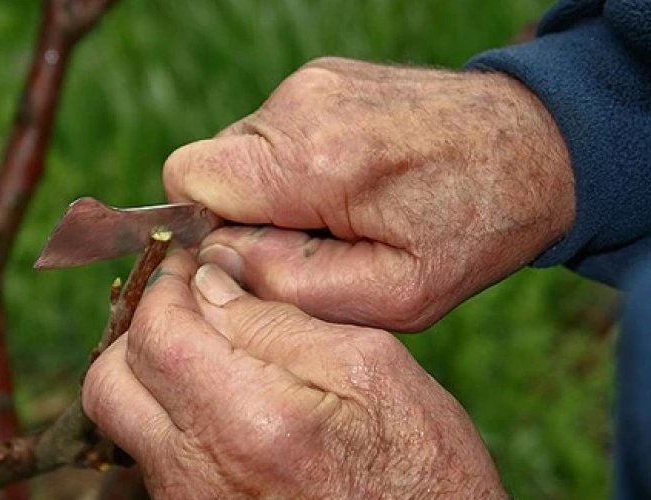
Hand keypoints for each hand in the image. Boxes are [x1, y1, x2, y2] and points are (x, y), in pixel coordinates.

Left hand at [82, 251, 504, 498]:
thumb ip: (278, 319)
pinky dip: (173, 415)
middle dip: (141, 330)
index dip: (165, 284)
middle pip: (110, 380)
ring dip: (153, 373)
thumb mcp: (370, 369)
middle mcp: (198, 469)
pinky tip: (225, 402)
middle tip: (189, 307)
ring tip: (211, 352)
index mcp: (247, 418)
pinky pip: (153, 454)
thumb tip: (209, 279)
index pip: (155, 330)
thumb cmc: (419, 469)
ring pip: (125, 420)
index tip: (190, 265)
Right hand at [163, 57, 573, 330]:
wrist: (536, 147)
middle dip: (245, 216)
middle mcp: (300, 105)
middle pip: (210, 168)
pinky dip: (295, 167)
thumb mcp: (393, 293)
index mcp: (313, 159)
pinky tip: (351, 182)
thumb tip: (217, 261)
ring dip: (273, 193)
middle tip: (316, 241)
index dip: (208, 229)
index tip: (261, 255)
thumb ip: (290, 287)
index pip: (188, 181)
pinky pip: (272, 134)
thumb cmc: (471, 229)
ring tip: (343, 211)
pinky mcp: (321, 77)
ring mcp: (310, 82)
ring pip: (239, 152)